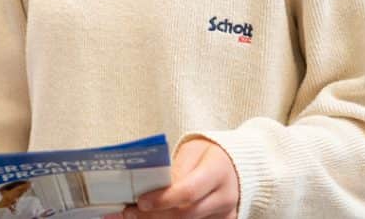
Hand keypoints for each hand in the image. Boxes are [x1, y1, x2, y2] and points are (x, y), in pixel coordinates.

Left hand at [114, 138, 238, 218]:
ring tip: (136, 216)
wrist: (235, 164)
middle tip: (129, 213)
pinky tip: (153, 218)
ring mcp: (226, 214)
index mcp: (217, 172)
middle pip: (186, 214)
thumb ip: (174, 170)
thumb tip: (148, 188)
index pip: (188, 192)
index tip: (140, 201)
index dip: (162, 200)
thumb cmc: (209, 153)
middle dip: (154, 215)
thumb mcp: (192, 151)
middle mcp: (225, 197)